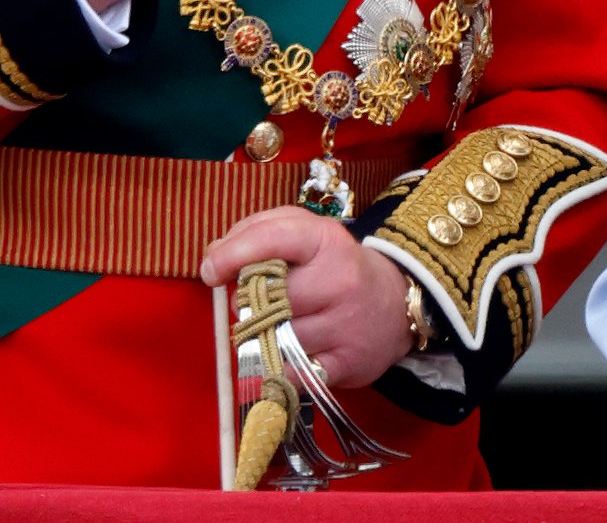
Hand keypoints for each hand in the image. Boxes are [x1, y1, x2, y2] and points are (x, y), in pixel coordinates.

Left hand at [200, 207, 414, 387]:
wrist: (396, 304)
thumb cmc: (337, 265)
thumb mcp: (307, 233)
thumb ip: (259, 233)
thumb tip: (214, 257)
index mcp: (327, 240)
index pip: (272, 239)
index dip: (233, 253)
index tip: (210, 270)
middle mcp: (339, 280)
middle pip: (267, 297)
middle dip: (247, 304)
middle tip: (252, 303)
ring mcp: (344, 325)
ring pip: (274, 337)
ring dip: (262, 336)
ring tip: (276, 326)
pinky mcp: (344, 364)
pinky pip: (287, 372)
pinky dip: (277, 366)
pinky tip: (288, 352)